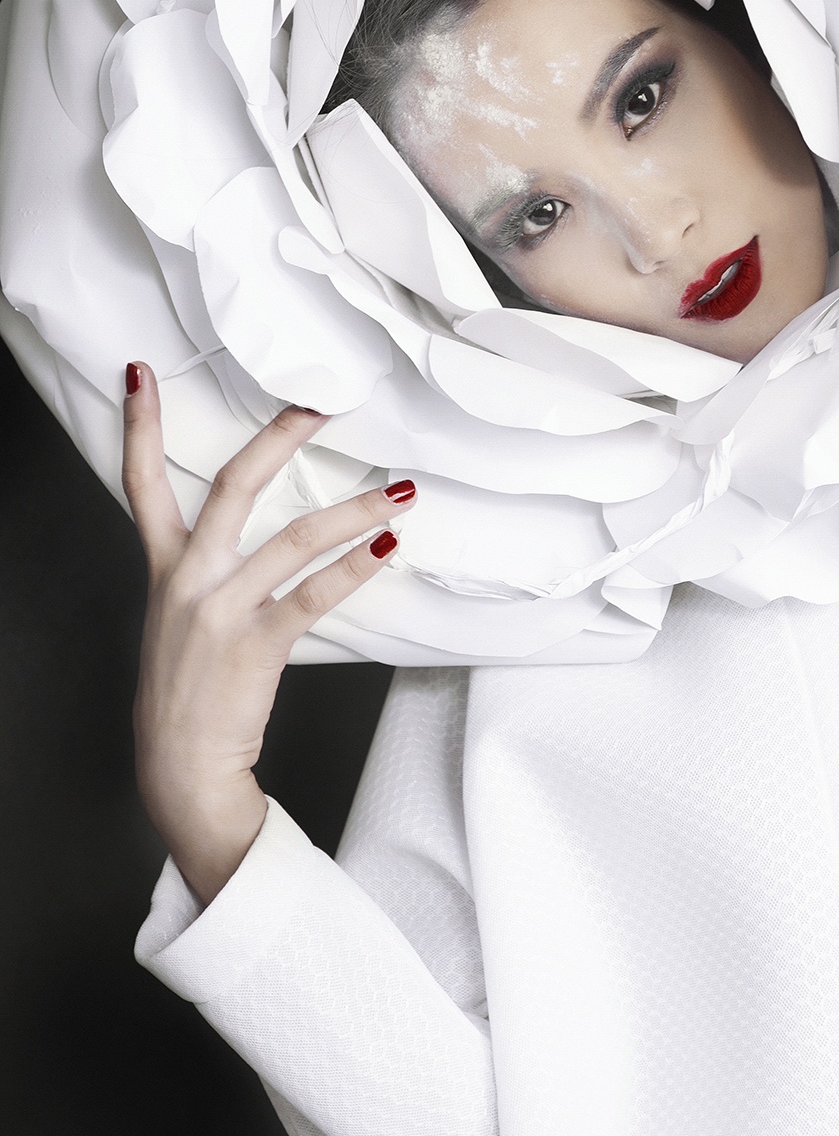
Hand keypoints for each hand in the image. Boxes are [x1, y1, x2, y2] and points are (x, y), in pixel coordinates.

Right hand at [121, 361, 415, 904]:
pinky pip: (314, 596)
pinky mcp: (256, 644)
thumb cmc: (188, 689)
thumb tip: (258, 539)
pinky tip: (388, 550)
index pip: (140, 482)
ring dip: (354, 511)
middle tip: (322, 402)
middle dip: (279, 436)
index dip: (139, 426)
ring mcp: (221, 609)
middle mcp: (189, 578)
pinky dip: (355, 569)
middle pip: (233, 486)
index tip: (140, 373)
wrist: (179, 762)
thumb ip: (206, 572)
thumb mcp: (180, 619)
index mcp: (165, 566)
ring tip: (400, 491)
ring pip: (293, 537)